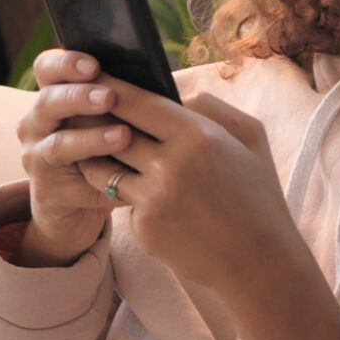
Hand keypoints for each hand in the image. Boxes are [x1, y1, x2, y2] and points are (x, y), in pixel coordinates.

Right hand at [9, 49, 138, 266]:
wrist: (79, 209)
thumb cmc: (102, 154)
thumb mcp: (108, 123)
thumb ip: (120, 102)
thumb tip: (159, 81)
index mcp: (51, 97)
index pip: (47, 68)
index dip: (66, 63)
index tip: (94, 65)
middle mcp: (36, 124)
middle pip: (48, 101)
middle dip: (79, 97)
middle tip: (109, 98)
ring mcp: (37, 158)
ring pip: (59, 143)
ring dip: (92, 138)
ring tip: (124, 136)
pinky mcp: (47, 192)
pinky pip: (73, 183)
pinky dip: (101, 179)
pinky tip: (125, 177)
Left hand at [104, 81, 339, 339]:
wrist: (259, 263)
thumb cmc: (258, 196)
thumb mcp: (250, 138)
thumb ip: (212, 107)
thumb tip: (176, 93)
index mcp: (196, 136)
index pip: (134, 101)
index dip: (107, 87)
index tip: (91, 75)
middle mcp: (168, 166)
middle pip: (108, 132)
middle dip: (92, 121)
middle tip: (79, 109)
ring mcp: (152, 201)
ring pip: (103, 169)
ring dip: (97, 159)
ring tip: (98, 152)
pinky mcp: (143, 229)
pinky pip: (121, 202)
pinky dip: (126, 195)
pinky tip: (140, 196)